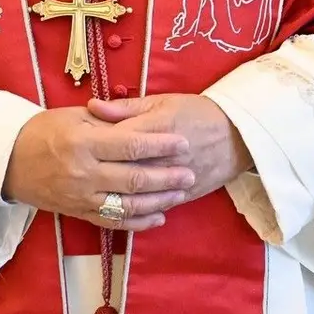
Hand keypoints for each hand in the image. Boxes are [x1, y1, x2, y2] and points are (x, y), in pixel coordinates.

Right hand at [3, 107, 194, 230]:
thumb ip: (108, 119)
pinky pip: (113, 222)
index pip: (131, 145)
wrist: (7, 161)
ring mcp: (81, 198)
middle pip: (135, 178)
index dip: (160, 145)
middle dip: (167, 177)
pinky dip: (138, 222)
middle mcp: (84, 173)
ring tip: (181, 193)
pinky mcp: (78, 213)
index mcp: (84, 143)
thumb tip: (142, 119)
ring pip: (128, 204)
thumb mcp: (73, 116)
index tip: (183, 143)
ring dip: (159, 201)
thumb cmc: (43, 131)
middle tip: (190, 172)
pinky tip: (159, 217)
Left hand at [87, 94, 252, 202]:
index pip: (116, 139)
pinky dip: (137, 211)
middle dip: (97, 174)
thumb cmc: (197, 112)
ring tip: (93, 193)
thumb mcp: (163, 101)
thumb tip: (92, 106)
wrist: (238, 134)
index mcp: (157, 127)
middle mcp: (164, 156)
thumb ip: (127, 108)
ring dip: (113, 195)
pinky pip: (155, 206)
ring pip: (138, 194)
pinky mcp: (185, 195)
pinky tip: (118, 209)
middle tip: (75, 174)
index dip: (93, 144)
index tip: (74, 146)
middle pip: (123, 169)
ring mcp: (174, 179)